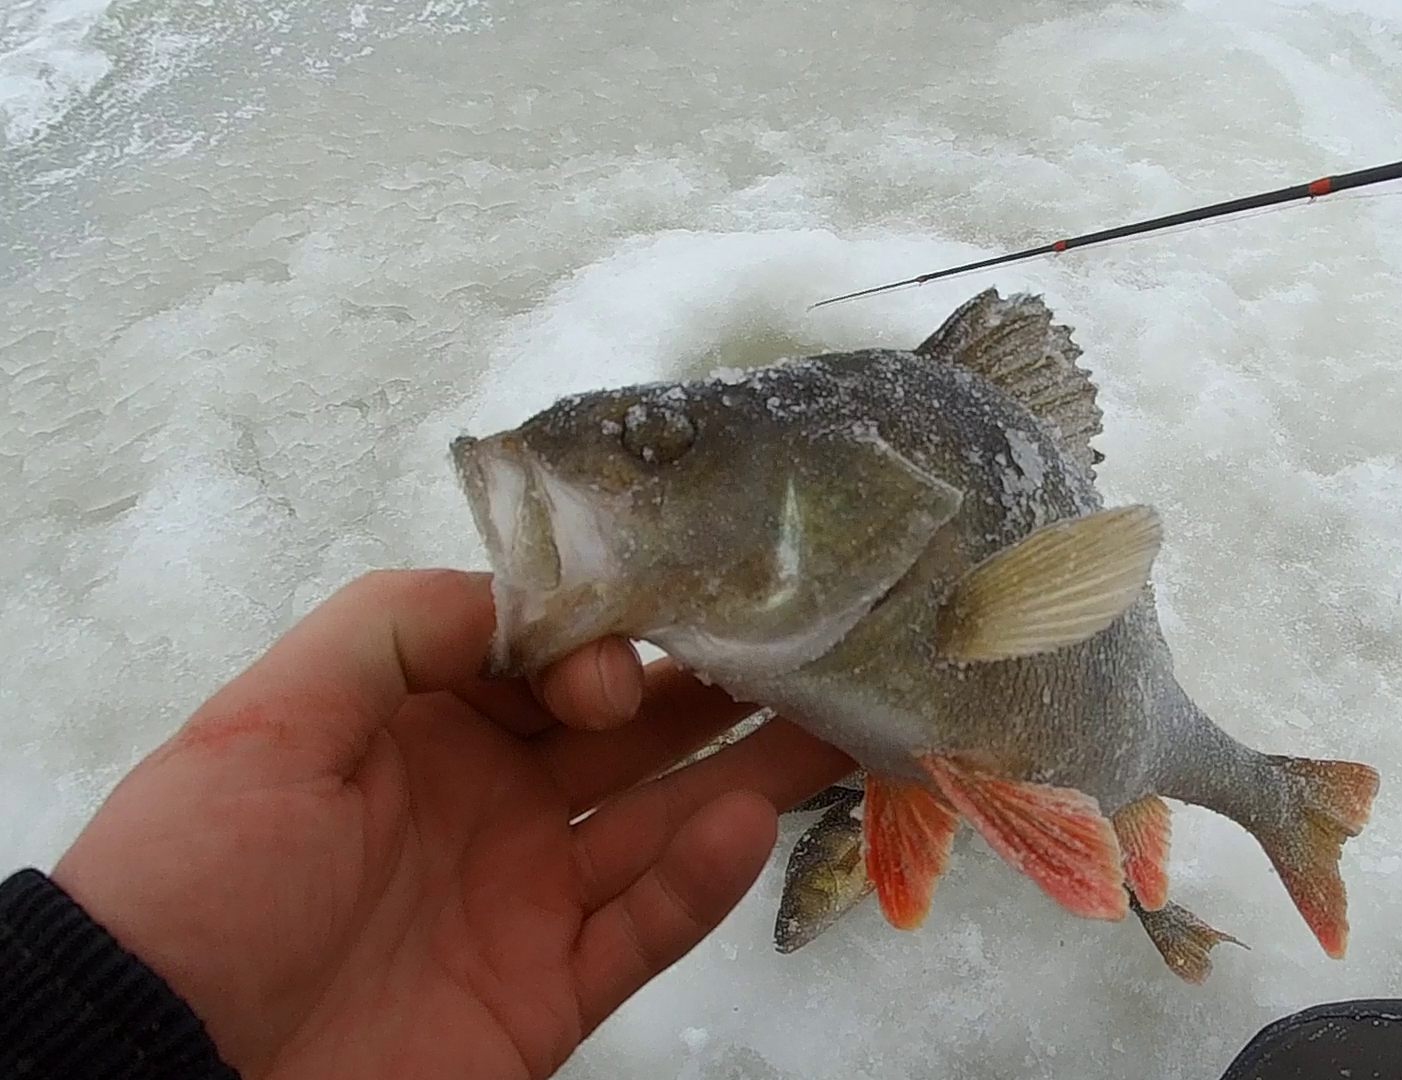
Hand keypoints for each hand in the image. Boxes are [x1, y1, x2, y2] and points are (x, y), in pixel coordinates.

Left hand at [49, 569, 852, 1078]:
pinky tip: (745, 828)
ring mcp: (528, 898)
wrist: (161, 1066)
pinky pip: (644, 929)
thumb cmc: (199, 880)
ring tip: (838, 723)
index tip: (620, 667)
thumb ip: (395, 628)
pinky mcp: (549, 992)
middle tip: (816, 646)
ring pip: (665, 821)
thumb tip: (528, 595)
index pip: (554, 661)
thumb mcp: (266, 719)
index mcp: (425, 727)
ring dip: (752, 771)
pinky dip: (701, 882)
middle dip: (722, 688)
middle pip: (634, 734)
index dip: (607, 644)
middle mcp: (492, 800)